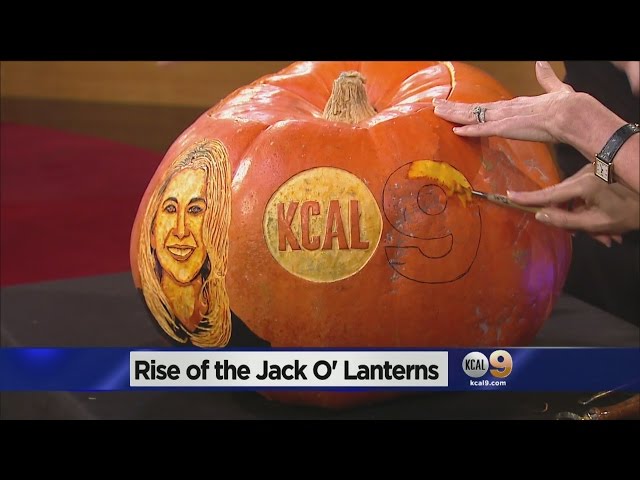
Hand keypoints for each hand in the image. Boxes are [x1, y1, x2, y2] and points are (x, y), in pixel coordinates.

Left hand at [433, 61, 575, 142]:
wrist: (573, 113)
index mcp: (515, 105)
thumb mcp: (555, 90)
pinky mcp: (507, 127)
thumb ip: (546, 78)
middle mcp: (506, 110)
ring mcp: (505, 118)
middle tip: (435, 105)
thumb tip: (541, 62)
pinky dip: (470, 131)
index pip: (486, 106)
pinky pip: (484, 130)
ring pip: (473, 116)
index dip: (469, 107)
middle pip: (473, 109)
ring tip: (436, 111)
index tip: (456, 105)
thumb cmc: (568, 106)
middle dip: (453, 108)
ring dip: (454, 115)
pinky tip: (455, 131)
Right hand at [507, 165, 639, 246]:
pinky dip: (592, 210)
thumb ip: (565, 220)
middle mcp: (585, 173)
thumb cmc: (629, 214)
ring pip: (576, 198)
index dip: (529, 198)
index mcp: (584, 184)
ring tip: (606, 236)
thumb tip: (539, 215)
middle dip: (573, 219)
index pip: (550, 194)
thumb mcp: (597, 223)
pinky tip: (607, 227)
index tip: (508, 196)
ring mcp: (592, 171)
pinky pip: (586, 193)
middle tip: (589, 237)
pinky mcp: (598, 173)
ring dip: (585, 218)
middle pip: (564, 198)